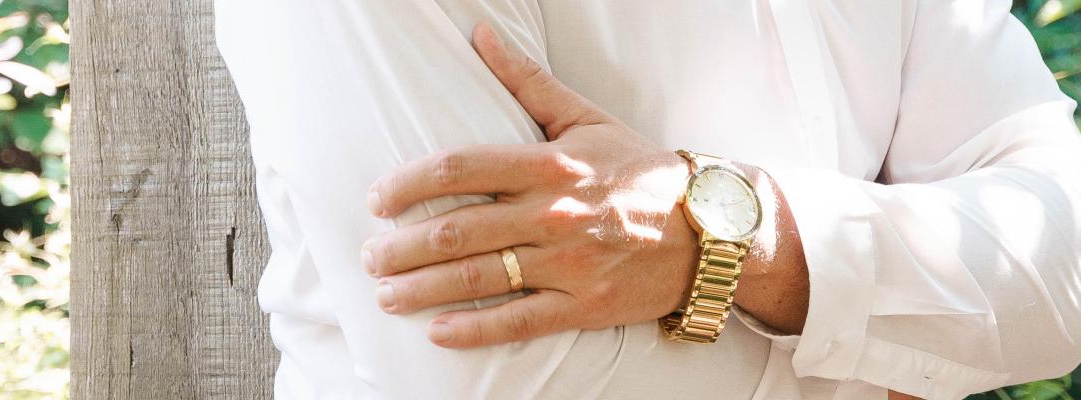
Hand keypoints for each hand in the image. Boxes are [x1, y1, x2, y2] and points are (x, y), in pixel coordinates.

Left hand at [362, 24, 699, 348]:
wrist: (710, 230)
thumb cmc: (641, 172)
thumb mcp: (586, 119)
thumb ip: (528, 82)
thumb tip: (481, 34)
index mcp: (550, 163)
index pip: (459, 169)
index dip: (407, 184)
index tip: (377, 201)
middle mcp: (554, 213)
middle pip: (457, 230)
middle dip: (401, 248)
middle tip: (370, 257)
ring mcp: (569, 264)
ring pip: (478, 278)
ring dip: (420, 289)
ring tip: (386, 294)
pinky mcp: (584, 306)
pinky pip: (519, 321)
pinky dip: (474, 330)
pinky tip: (436, 331)